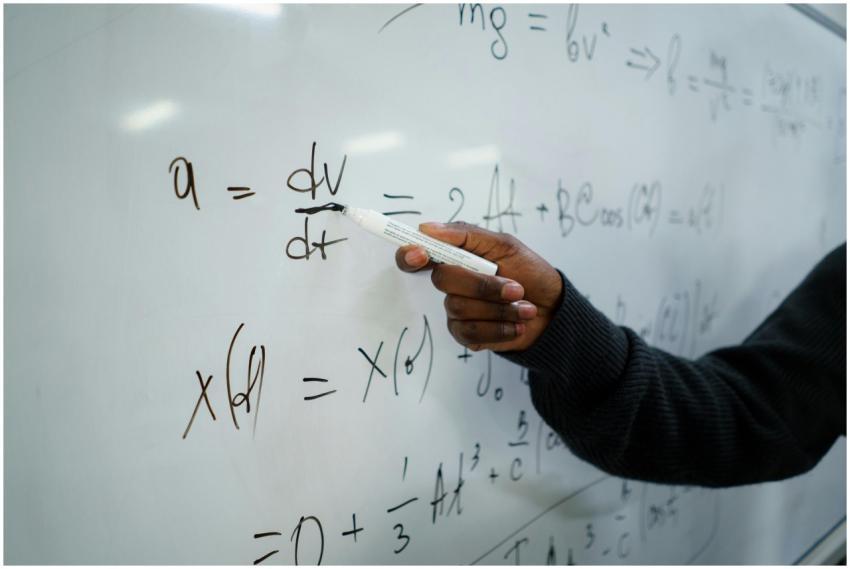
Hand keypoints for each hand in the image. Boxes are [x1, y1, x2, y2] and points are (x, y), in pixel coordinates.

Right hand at [395, 222, 562, 351]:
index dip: (410, 255)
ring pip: (459, 308)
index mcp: (456, 257)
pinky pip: (469, 332)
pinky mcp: (466, 335)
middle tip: (515, 288)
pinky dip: (499, 328)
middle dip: (482, 285)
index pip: (416, 255)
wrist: (553, 310)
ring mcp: (457, 310)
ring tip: (525, 308)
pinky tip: (517, 325)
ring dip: (499, 308)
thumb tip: (427, 228)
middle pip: (442, 280)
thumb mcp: (505, 245)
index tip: (421, 253)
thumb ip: (466, 234)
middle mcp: (452, 283)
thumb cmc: (530, 272)